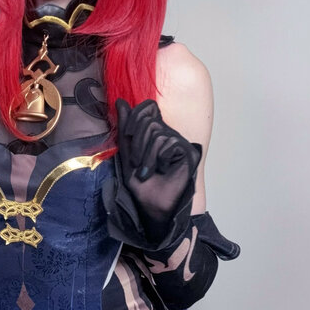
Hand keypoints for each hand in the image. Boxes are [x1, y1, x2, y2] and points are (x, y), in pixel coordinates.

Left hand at [115, 99, 200, 242]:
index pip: (147, 107)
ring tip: (147, 172)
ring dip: (146, 155)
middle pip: (149, 120)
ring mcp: (180, 142)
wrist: (154, 208)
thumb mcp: (127, 155)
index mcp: (155, 132)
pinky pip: (168, 142)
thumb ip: (125, 129)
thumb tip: (120, 102)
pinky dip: (159, 159)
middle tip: (138, 164)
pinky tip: (162, 171)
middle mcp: (169, 134)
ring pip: (157, 132)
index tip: (128, 139)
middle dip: (136, 143)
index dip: (134, 119)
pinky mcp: (190, 151)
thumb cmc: (142, 186)